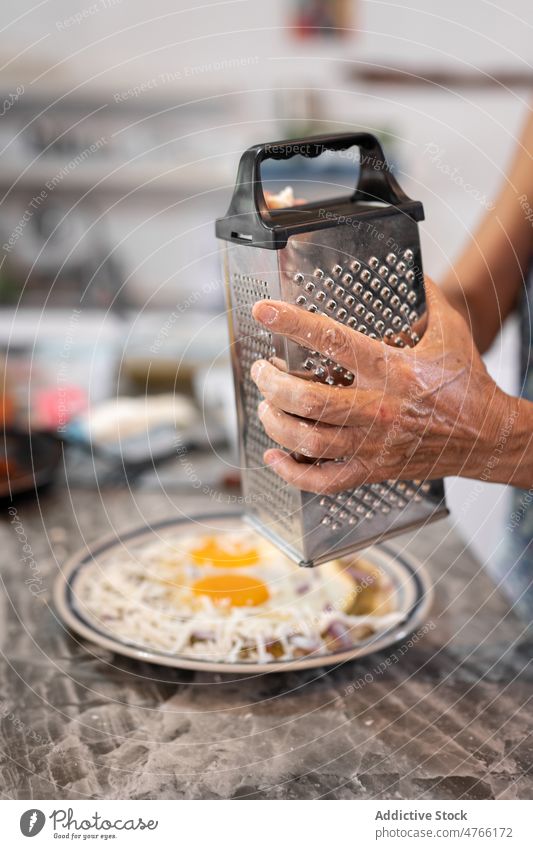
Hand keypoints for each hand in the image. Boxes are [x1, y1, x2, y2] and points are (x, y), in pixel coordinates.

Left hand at [250, 277, 514, 493]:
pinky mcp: (372, 469)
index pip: (334, 341)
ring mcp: (373, 444)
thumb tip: (413, 272)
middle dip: (272, 383)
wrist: (487, 437)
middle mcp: (379, 408)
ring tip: (266, 405)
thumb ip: (429, 299)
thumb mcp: (452, 332)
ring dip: (276, 422)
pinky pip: (324, 481)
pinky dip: (292, 472)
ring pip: (309, 440)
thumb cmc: (467, 385)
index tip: (264, 312)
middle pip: (309, 400)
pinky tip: (275, 456)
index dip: (293, 324)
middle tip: (262, 370)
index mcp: (393, 369)